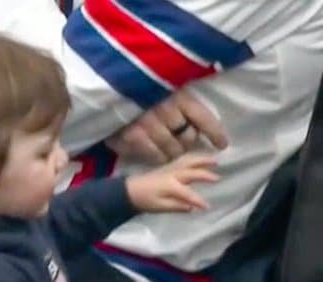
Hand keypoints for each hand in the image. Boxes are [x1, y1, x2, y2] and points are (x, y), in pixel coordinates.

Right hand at [108, 89, 228, 166]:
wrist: (100, 87)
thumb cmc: (134, 86)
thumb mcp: (160, 84)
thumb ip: (179, 101)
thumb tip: (201, 123)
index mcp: (175, 92)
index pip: (201, 116)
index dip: (214, 132)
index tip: (222, 144)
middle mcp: (164, 108)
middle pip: (188, 138)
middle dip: (187, 141)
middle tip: (182, 139)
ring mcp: (148, 124)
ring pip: (173, 151)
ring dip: (173, 152)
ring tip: (168, 148)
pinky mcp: (132, 137)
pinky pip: (154, 156)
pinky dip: (157, 157)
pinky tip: (156, 153)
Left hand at [126, 152, 218, 213]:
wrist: (131, 190)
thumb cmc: (146, 201)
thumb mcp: (161, 207)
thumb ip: (177, 206)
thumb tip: (192, 207)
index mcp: (170, 185)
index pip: (188, 193)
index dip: (198, 200)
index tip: (208, 206)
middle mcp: (172, 173)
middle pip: (192, 169)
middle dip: (205, 172)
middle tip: (218, 176)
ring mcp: (171, 167)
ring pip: (189, 160)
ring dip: (202, 159)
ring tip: (215, 159)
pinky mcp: (169, 165)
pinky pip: (185, 158)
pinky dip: (195, 156)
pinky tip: (201, 158)